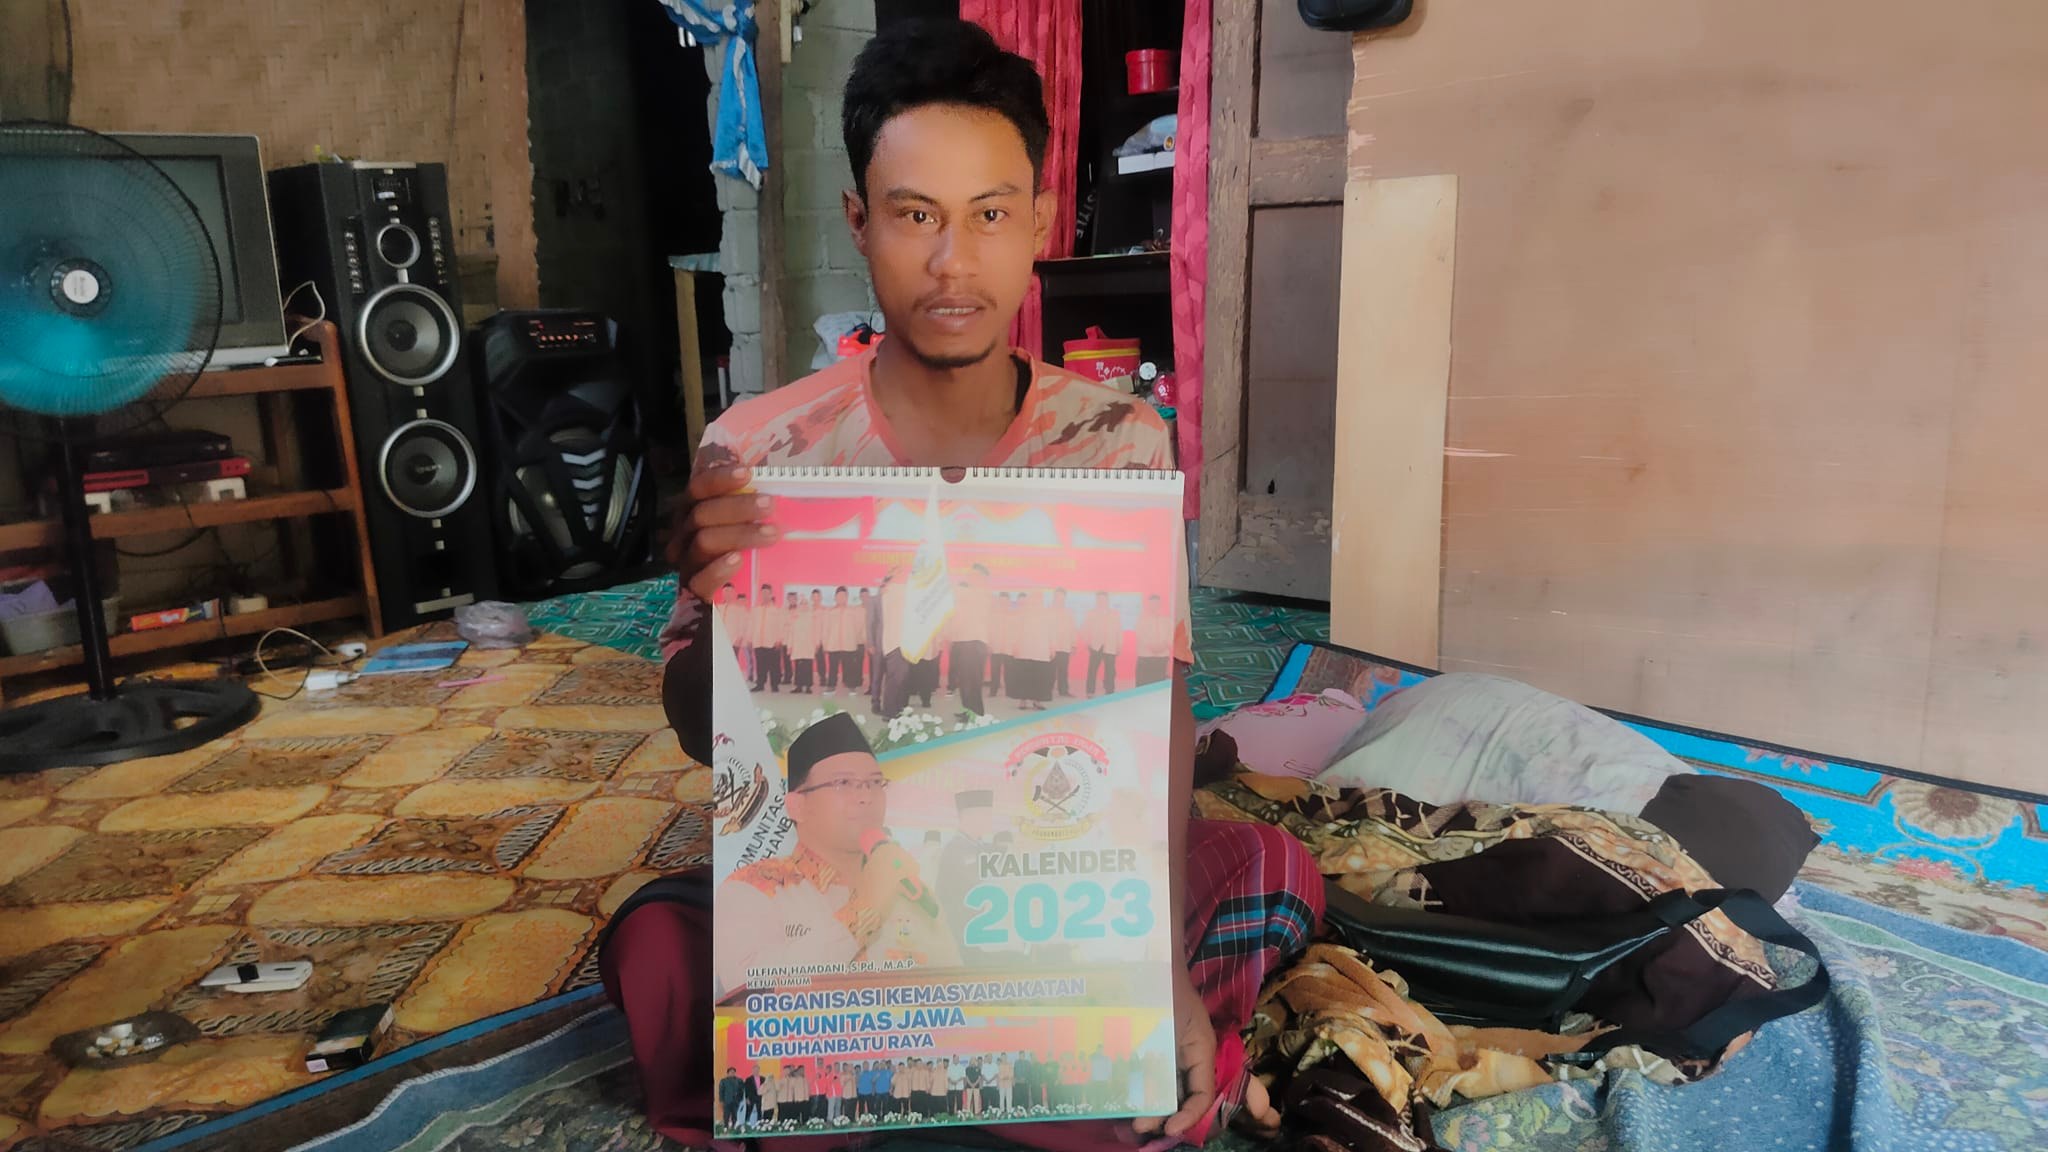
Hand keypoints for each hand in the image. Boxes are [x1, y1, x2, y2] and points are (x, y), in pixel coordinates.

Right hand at [669, 465, 776, 601]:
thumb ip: (752, 509)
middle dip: (737, 507)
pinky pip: (700, 580)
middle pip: (701, 514)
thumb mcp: (745, 528)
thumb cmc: (742, 555)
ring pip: (704, 542)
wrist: (729, 608)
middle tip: (770, 505)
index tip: (747, 473)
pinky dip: (719, 568)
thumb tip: (779, 487)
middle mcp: (683, 536)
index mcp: (692, 514)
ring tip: (771, 534)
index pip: (697, 489)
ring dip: (739, 534)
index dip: (719, 479)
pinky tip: (738, 560)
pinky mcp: (693, 593)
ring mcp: (687, 564)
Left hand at [1133, 965, 1215, 1140]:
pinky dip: (1127, 1093)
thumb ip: (1180, 1064)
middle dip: (1158, 1120)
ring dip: (1140, 1111)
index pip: (1202, 1096)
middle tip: (1134, 1128)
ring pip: (1153, 1094)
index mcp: (1198, 1054)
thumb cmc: (1168, 988)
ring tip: (1120, 1124)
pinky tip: (1111, 1101)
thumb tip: (1169, 1102)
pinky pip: (1135, 1078)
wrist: (1146, 959)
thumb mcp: (1183, 1027)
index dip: (1189, 1117)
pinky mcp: (1136, 1050)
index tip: (1169, 1129)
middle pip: (1175, 1101)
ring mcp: (1158, 1055)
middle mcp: (1180, 1059)